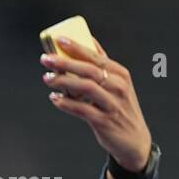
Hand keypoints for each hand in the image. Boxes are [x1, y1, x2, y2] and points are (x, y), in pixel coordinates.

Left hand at [41, 36, 152, 178]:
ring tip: (47, 78)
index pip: (97, 56)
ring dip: (63, 82)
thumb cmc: (119, 107)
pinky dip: (66, 103)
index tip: (59, 40)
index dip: (77, 47)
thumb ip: (102, 65)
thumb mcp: (116, 84)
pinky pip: (82, 110)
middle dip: (65, 63)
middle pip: (89, 70)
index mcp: (120, 74)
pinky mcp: (104, 121)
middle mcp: (119, 86)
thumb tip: (88, 40)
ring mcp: (112, 104)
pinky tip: (54, 99)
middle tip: (45, 60)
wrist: (133, 139)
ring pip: (86, 88)